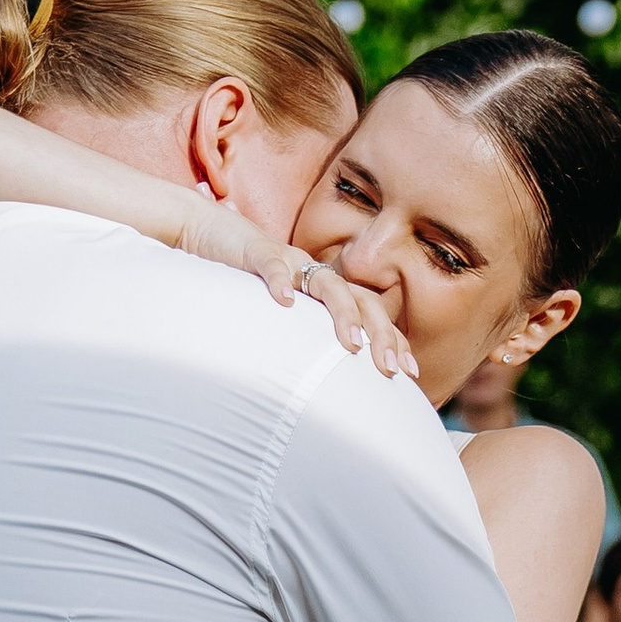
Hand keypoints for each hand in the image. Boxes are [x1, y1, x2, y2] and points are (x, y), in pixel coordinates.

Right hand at [173, 201, 416, 378]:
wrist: (210, 236)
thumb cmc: (246, 287)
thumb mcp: (281, 320)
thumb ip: (304, 343)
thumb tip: (321, 386)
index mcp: (325, 292)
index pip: (369, 313)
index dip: (391, 339)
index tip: (410, 371)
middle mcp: (315, 275)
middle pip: (361, 299)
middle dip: (380, 333)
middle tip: (391, 368)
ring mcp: (289, 262)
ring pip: (327, 283)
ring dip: (343, 314)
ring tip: (352, 345)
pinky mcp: (256, 254)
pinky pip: (271, 266)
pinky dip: (278, 282)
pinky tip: (284, 303)